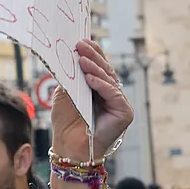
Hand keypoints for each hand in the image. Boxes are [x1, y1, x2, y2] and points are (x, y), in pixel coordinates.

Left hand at [50, 39, 133, 162]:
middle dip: (93, 56)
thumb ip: (70, 78)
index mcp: (99, 89)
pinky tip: (89, 77)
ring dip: (95, 68)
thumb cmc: (66, 123)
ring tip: (82, 59)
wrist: (69, 147)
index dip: (92, 54)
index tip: (81, 41)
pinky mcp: (124, 112)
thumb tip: (70, 57)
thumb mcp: (65, 95)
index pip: (98, 68)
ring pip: (109, 80)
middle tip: (81, 44)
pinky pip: (113, 94)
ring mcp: (120, 103)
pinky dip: (100, 85)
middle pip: (105, 71)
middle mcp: (112, 94)